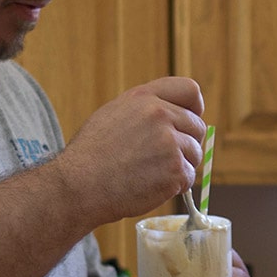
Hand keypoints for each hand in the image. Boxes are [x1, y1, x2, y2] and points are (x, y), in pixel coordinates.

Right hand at [57, 76, 205, 224]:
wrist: (79, 185)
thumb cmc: (92, 155)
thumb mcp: (114, 114)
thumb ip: (146, 109)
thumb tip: (176, 114)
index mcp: (145, 98)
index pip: (190, 90)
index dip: (194, 108)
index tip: (189, 120)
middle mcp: (160, 114)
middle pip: (197, 126)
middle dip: (187, 143)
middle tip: (163, 159)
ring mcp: (169, 142)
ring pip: (195, 154)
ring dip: (180, 166)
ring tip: (151, 173)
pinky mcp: (175, 169)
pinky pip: (188, 177)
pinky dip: (174, 186)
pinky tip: (150, 186)